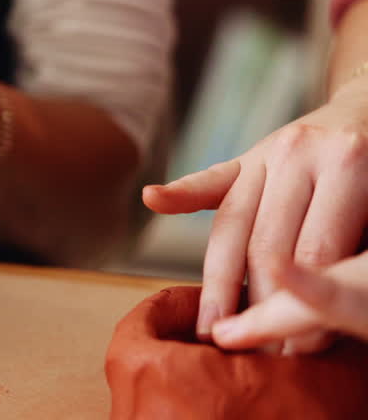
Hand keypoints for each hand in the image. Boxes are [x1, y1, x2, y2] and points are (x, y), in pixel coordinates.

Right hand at [143, 80, 367, 351]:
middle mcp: (299, 152)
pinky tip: (153, 199)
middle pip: (266, 243)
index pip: (314, 251)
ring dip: (220, 283)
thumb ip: (352, 245)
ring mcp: (266, 152)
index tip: (295, 349)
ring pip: (233, 226)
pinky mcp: (244, 156)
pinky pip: (209, 181)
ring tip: (213, 327)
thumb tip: (326, 303)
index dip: (303, 304)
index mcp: (347, 164)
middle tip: (252, 349)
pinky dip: (179, 193)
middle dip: (258, 304)